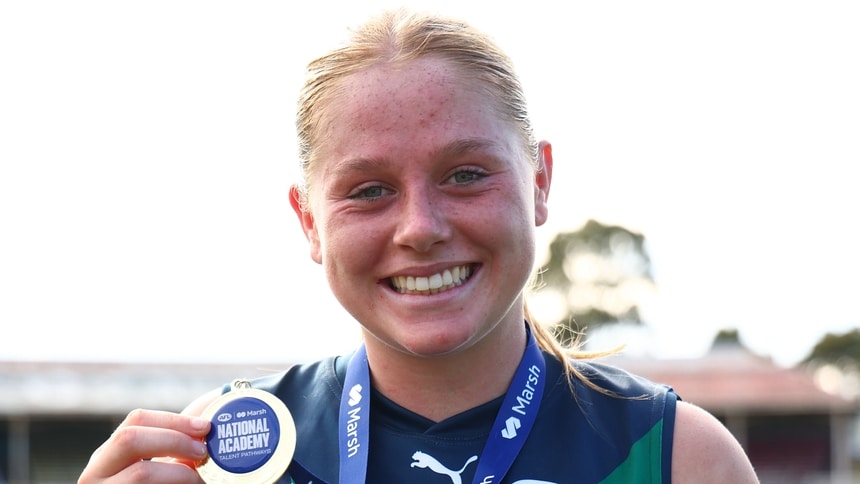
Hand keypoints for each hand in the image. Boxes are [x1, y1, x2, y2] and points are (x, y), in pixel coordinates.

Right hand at [78, 409, 210, 482]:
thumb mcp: (149, 471)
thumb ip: (168, 452)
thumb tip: (207, 431)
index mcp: (106, 457)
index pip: (135, 421)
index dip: (173, 420)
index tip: (205, 427)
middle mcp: (95, 475)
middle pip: (130, 440)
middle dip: (174, 440)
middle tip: (204, 452)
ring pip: (140, 473)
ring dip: (179, 473)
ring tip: (200, 480)